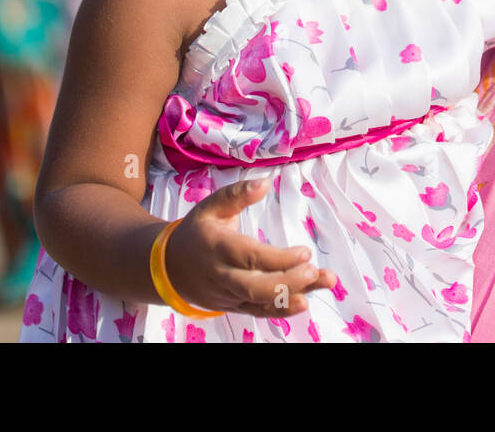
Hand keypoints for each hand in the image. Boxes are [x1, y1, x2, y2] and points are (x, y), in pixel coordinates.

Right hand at [164, 178, 336, 316]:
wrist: (169, 267)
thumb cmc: (196, 232)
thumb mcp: (210, 206)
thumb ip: (237, 194)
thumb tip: (265, 182)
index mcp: (217, 247)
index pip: (250, 257)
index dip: (279, 258)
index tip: (305, 252)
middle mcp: (222, 276)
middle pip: (256, 287)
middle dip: (289, 282)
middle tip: (315, 271)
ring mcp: (228, 295)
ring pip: (261, 302)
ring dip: (295, 296)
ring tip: (325, 283)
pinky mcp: (233, 306)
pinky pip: (258, 312)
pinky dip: (282, 310)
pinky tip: (305, 301)